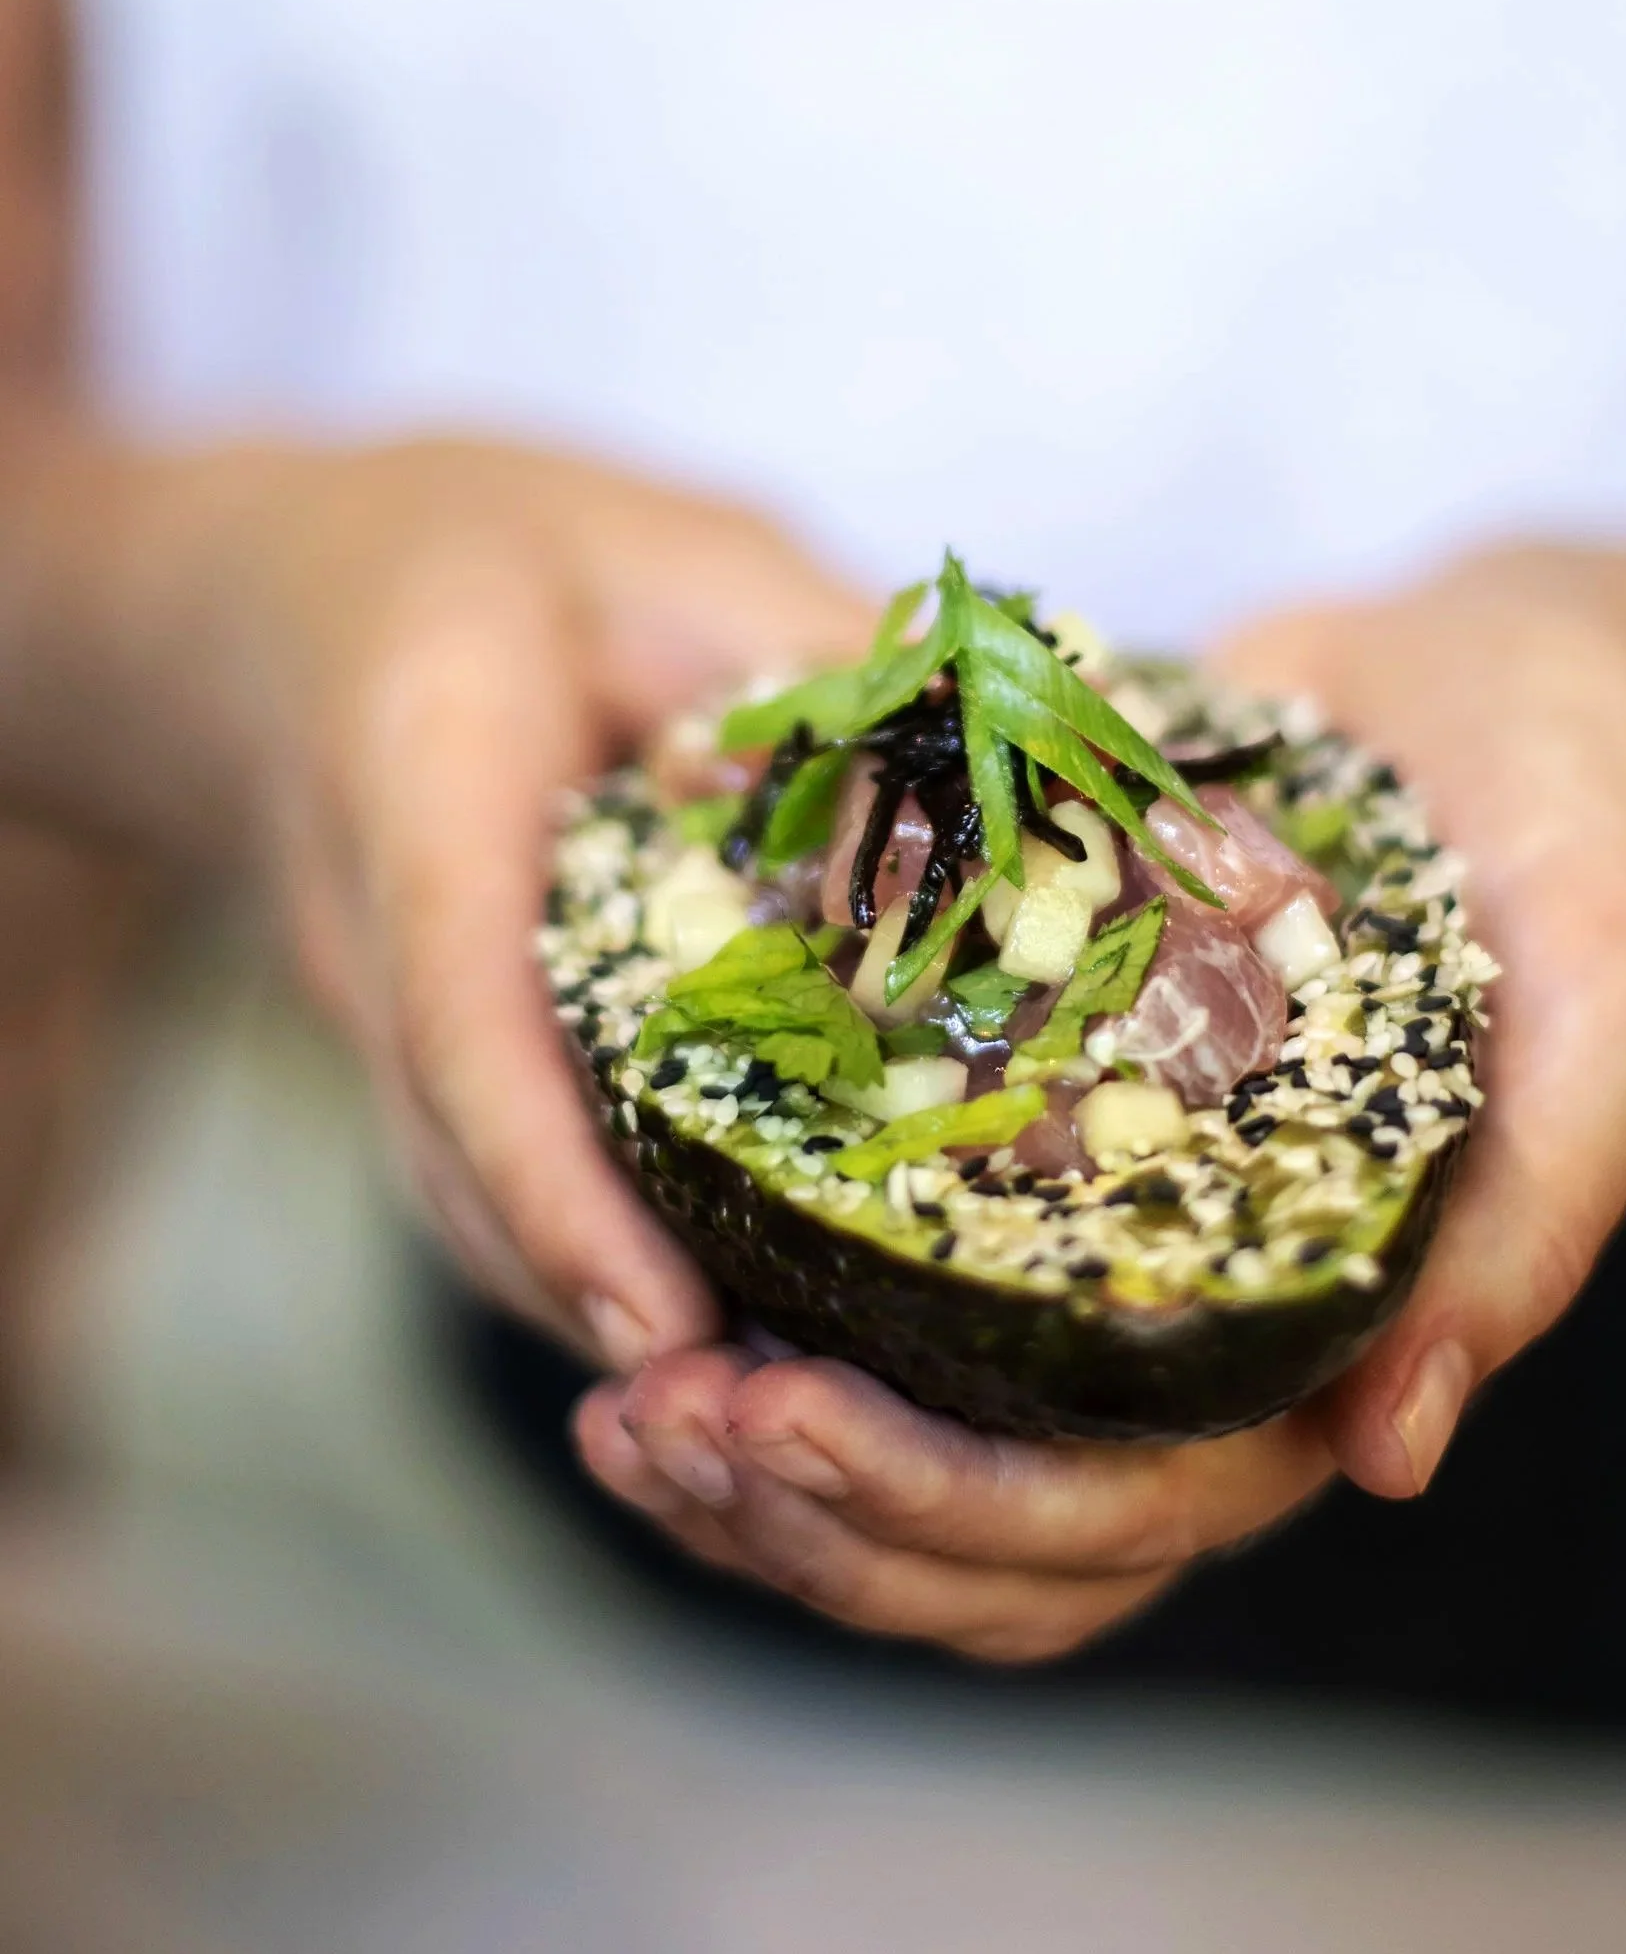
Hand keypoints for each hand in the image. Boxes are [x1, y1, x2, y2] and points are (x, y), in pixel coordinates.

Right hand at [237, 440, 869, 1366]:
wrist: (300, 585)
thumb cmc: (491, 550)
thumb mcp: (658, 546)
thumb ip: (798, 642)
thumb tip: (988, 751)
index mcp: (414, 790)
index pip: (461, 1013)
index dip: (553, 1178)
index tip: (659, 1314)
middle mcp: (378, 937)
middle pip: (465, 1161)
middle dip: (605, 1296)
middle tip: (775, 1417)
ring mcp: (387, 1004)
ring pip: (471, 1192)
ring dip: (602, 1302)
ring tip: (766, 1401)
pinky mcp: (431, 1034)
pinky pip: (493, 1162)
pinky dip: (591, 1243)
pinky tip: (720, 1294)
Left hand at [572, 546, 1625, 1661]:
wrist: (1490, 686)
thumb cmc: (1585, 828)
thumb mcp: (1611, 994)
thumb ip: (1538, 1214)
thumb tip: (1391, 1453)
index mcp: (1319, 1332)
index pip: (1126, 1515)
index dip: (944, 1511)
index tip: (776, 1417)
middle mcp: (1191, 1312)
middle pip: (988, 1524)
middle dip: (810, 1507)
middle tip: (650, 1427)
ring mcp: (1098, 1230)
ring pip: (918, 1436)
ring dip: (760, 1455)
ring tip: (619, 1398)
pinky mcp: (1024, 1124)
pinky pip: (882, 1265)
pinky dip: (763, 1294)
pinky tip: (648, 1236)